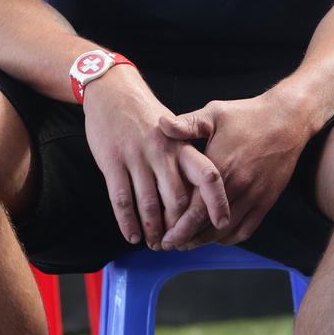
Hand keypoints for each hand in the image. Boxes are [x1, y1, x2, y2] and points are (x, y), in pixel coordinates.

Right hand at [83, 66, 229, 248]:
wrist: (113, 91)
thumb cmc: (147, 117)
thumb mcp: (175, 132)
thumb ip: (188, 161)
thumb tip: (202, 197)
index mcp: (182, 145)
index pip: (208, 175)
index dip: (217, 202)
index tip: (221, 224)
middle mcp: (162, 152)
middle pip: (177, 200)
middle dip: (179, 228)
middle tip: (177, 243)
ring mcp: (136, 157)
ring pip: (149, 205)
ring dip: (153, 231)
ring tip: (155, 243)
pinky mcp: (112, 161)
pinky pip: (122, 200)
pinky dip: (128, 223)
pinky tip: (132, 236)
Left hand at [158, 89, 310, 248]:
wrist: (286, 120)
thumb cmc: (246, 115)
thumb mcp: (214, 113)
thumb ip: (187, 124)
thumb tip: (161, 125)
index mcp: (220, 167)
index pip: (195, 209)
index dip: (178, 227)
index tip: (164, 237)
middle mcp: (237, 186)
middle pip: (208, 226)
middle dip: (188, 239)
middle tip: (171, 244)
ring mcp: (254, 196)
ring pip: (226, 231)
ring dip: (206, 241)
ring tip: (189, 243)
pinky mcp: (266, 200)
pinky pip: (246, 229)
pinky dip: (229, 238)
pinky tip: (216, 236)